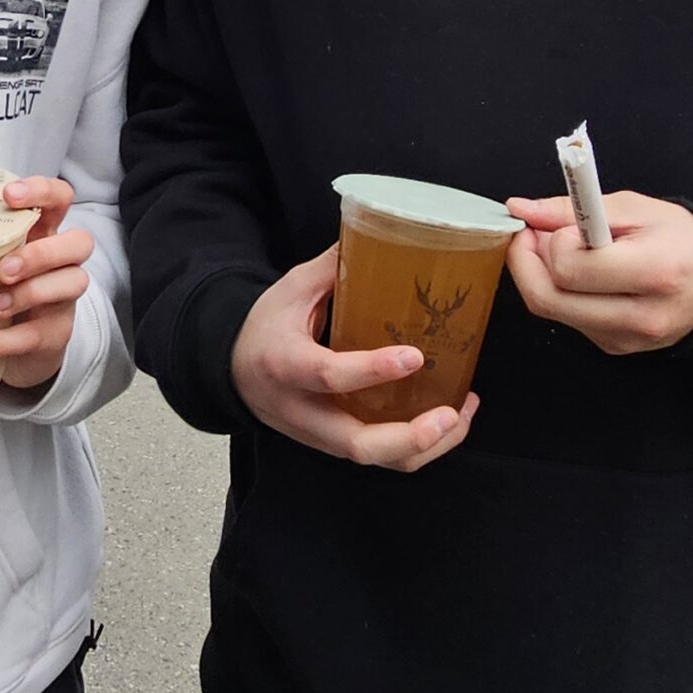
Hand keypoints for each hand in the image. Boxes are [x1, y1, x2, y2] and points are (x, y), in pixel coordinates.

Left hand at [0, 176, 94, 393]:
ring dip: (28, 293)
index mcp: (42, 234)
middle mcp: (61, 263)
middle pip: (78, 243)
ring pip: (71, 284)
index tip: (8, 197)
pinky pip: (33, 336)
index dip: (41, 191)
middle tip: (2, 268)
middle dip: (41, 253)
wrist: (19, 352)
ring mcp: (63, 300)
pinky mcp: (54, 335)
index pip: (59, 199)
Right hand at [229, 247, 477, 471]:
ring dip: (424, 447)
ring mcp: (319, 435)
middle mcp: (302, 410)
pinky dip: (418, 447)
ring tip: (460, 414)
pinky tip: (447, 421)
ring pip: (375, 460)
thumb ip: (335, 266)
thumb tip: (382, 232)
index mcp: (285, 364)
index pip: (328, 375)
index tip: (413, 356)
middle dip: (410, 436)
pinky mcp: (335, 444)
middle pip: (357, 444)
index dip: (371, 370)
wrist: (232, 370)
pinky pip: (380, 459)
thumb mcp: (291, 288)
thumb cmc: (266, 327)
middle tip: (450, 411)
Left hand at [504, 194, 692, 352]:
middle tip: (534, 234)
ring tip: (563, 249)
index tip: (557, 223)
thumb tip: (521, 209)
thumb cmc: (681, 240)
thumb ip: (574, 208)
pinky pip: (567, 320)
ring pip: (552, 310)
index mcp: (654, 273)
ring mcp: (625, 339)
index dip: (552, 241)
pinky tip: (580, 273)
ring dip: (541, 276)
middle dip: (527, 261)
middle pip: (548, 298)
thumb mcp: (635, 208)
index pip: (570, 268)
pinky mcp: (614, 348)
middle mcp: (640, 316)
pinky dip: (561, 292)